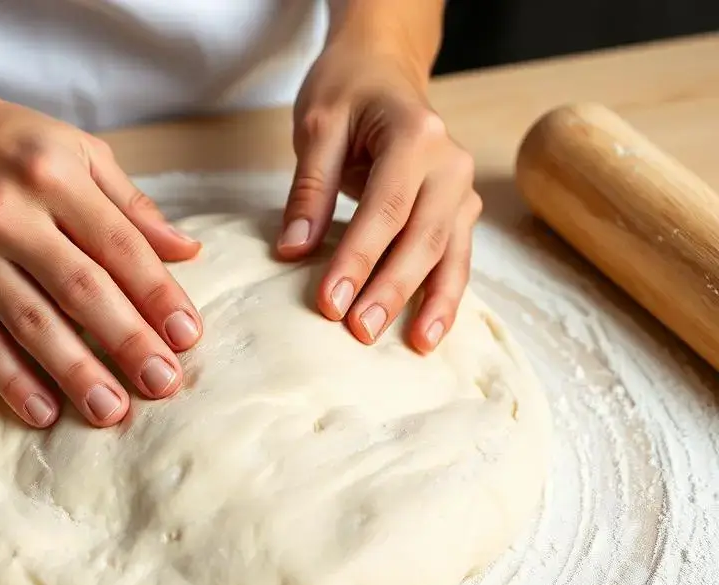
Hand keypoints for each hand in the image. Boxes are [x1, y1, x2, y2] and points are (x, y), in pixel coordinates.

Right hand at [0, 87, 202, 428]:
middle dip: (127, 340)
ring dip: (75, 372)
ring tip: (111, 411)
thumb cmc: (12, 145)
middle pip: (80, 288)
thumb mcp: (78, 152)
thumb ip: (132, 205)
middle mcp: (8, 213)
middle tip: (163, 383)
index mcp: (54, 174)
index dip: (157, 294)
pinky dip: (12, 381)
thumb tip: (189, 252)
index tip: (187, 336)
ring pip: (31, 323)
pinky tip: (45, 413)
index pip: (118, 245)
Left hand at [277, 42, 480, 351]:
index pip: (384, 210)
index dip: (357, 260)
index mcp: (416, 136)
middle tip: (361, 332)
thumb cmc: (349, 91)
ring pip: (450, 252)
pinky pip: (456, 256)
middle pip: (423, 237)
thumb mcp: (317, 125)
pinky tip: (431, 331)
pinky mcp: (459, 209)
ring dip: (433, 302)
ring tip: (418, 346)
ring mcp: (460, 189)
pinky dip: (446, 294)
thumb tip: (293, 251)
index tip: (328, 304)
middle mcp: (450, 163)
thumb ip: (309, 189)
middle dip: (392, 290)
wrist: (384, 69)